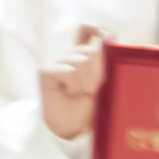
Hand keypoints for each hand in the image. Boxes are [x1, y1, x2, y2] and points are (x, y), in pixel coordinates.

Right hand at [39, 26, 108, 143]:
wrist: (71, 129)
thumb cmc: (91, 107)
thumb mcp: (106, 85)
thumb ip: (109, 63)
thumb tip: (112, 41)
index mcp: (86, 55)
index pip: (89, 30)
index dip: (99, 30)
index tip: (106, 39)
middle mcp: (71, 55)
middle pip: (93, 50)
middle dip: (98, 73)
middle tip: (91, 89)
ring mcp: (58, 61)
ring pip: (82, 61)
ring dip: (85, 82)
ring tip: (79, 93)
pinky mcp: (46, 70)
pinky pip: (68, 71)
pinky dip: (72, 85)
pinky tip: (67, 93)